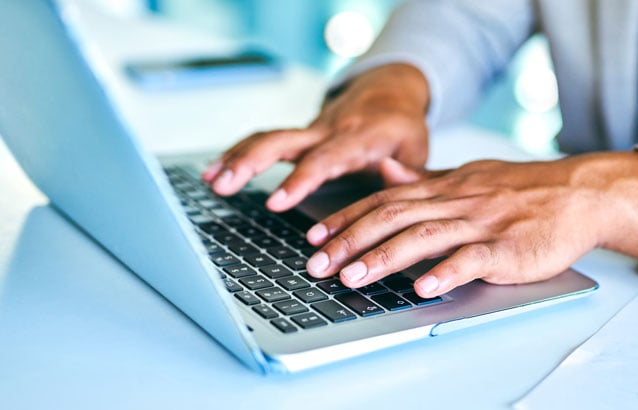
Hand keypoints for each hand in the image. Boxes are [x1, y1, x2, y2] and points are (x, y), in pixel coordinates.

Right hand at [201, 63, 430, 211]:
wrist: (389, 91)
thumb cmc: (404, 128)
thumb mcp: (418, 149)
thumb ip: (408, 173)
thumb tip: (391, 178)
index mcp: (359, 138)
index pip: (325, 160)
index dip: (300, 180)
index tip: (275, 202)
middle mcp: (329, 130)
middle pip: (283, 141)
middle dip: (251, 163)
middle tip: (223, 186)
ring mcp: (311, 129)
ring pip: (268, 138)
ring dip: (236, 158)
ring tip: (211, 181)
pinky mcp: (300, 133)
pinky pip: (265, 139)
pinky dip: (238, 153)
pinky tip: (215, 171)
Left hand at [303, 152, 637, 297]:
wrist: (580, 193)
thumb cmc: (524, 190)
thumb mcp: (469, 175)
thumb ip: (425, 177)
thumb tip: (385, 171)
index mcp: (445, 187)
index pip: (384, 200)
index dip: (346, 218)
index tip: (314, 237)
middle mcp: (457, 201)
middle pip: (394, 217)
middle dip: (351, 240)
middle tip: (317, 265)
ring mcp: (482, 223)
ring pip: (425, 236)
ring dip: (385, 257)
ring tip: (354, 277)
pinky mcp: (508, 247)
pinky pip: (472, 258)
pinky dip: (446, 272)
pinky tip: (422, 287)